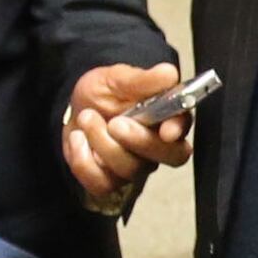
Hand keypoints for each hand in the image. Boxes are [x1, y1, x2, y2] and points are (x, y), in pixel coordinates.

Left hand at [60, 63, 190, 204]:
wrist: (73, 112)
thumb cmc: (102, 95)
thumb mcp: (116, 78)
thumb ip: (143, 79)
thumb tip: (169, 73)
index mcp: (165, 116)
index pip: (184, 127)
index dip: (178, 130)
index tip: (166, 130)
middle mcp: (157, 145)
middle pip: (171, 157)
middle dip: (141, 141)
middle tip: (115, 123)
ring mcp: (136, 167)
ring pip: (131, 169)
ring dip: (102, 142)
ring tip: (86, 118)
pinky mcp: (111, 182)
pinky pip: (103, 184)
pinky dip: (83, 161)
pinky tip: (78, 140)